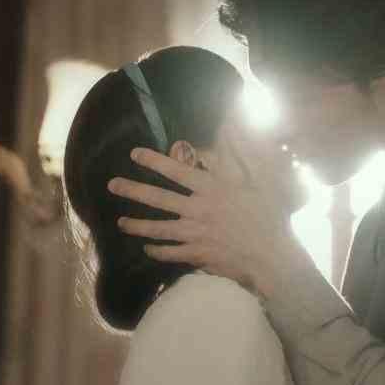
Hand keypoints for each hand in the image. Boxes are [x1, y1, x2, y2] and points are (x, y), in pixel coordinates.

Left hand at [107, 147, 313, 296]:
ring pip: (158, 228)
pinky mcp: (198, 255)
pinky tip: (147, 249)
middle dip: (132, 190)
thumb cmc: (270, 216)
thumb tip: (231, 128)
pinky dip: (157, 251)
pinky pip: (171, 253)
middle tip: (112, 185)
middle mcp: (198, 210)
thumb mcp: (261, 179)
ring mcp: (196, 235)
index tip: (135, 154)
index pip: (176, 171)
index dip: (153, 160)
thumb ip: (242, 154)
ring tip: (121, 222)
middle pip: (158, 198)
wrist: (272, 256)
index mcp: (212, 189)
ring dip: (137, 225)